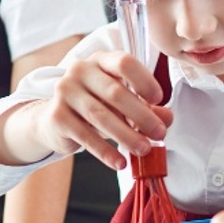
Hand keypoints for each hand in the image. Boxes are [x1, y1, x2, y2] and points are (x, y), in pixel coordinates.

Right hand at [29, 51, 173, 170]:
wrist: (56, 120)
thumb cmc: (95, 105)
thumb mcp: (122, 103)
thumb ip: (146, 107)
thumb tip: (167, 118)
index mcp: (101, 60)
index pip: (124, 63)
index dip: (144, 81)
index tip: (159, 100)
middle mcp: (80, 71)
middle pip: (115, 92)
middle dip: (142, 116)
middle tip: (159, 133)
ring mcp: (65, 92)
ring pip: (101, 116)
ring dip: (127, 136)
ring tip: (144, 150)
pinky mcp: (57, 116)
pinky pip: (86, 136)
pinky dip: (106, 152)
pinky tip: (121, 162)